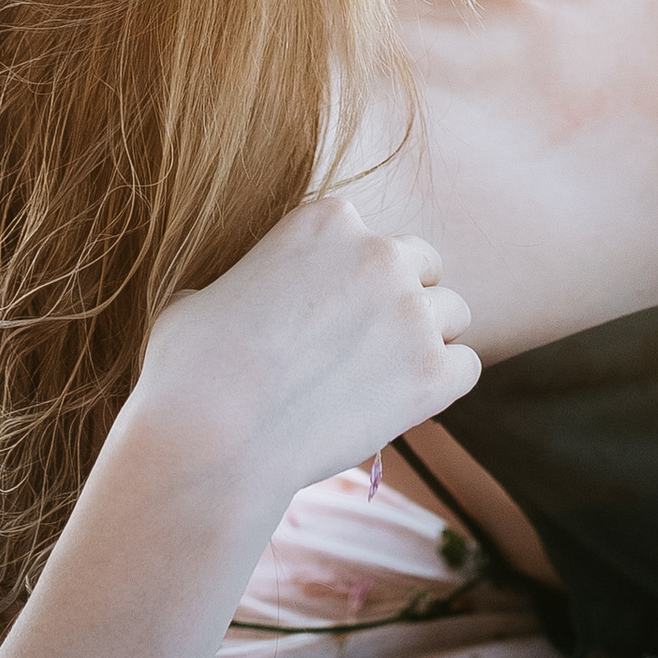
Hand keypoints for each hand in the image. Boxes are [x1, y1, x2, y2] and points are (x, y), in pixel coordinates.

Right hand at [132, 195, 479, 501]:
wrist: (210, 437)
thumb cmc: (190, 369)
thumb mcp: (200, 293)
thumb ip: (244, 279)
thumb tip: (235, 295)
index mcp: (327, 220)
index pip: (370, 236)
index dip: (355, 277)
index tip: (331, 315)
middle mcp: (379, 253)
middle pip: (424, 266)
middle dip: (401, 302)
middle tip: (365, 348)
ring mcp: (410, 312)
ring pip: (453, 314)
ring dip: (425, 342)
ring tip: (381, 381)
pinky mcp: (430, 373)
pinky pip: (466, 367)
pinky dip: (442, 385)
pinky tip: (404, 405)